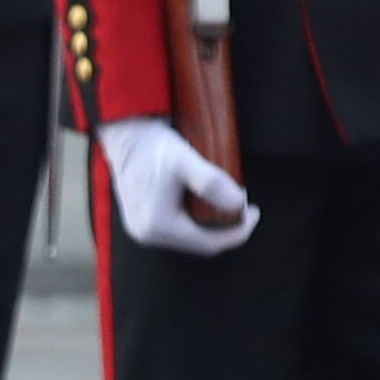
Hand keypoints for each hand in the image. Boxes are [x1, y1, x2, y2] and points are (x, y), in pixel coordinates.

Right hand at [98, 115, 260, 256]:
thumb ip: (211, 183)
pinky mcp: (141, 222)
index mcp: (158, 226)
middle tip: (243, 206)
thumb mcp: (185, 160)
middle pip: (199, 244)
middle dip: (226, 229)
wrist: (126, 136)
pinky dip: (196, 221)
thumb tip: (238, 204)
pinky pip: (177, 231)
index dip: (237, 232)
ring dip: (211, 225)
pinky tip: (205, 204)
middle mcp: (147, 234)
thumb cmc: (154, 146)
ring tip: (227, 203)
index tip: (253, 212)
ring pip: (189, 238)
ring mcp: (142, 230)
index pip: (208, 243)